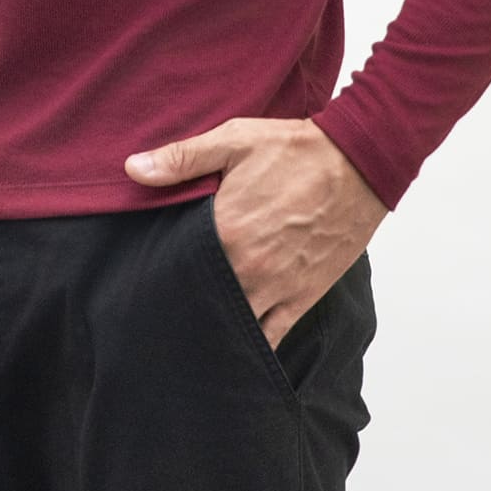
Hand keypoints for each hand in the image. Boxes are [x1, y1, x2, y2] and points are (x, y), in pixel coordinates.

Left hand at [124, 117, 388, 347]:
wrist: (359, 164)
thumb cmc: (295, 150)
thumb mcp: (234, 140)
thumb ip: (180, 158)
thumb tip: (131, 169)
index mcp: (225, 231)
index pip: (176, 266)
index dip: (157, 273)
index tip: (141, 277)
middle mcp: (248, 268)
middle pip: (200, 301)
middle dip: (181, 304)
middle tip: (158, 309)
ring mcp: (276, 288)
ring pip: (231, 326)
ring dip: (211, 328)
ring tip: (189, 332)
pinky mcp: (300, 299)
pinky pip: (270, 339)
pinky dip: (249, 348)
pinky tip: (230, 350)